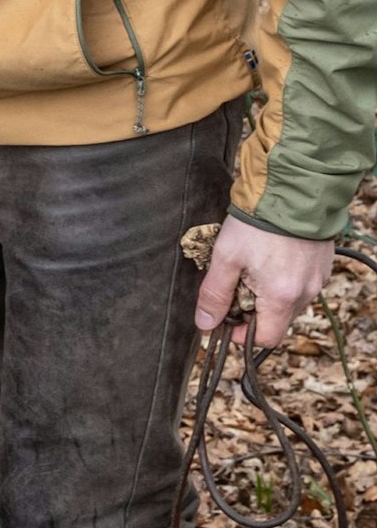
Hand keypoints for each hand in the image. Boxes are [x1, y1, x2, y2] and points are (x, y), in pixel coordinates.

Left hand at [194, 214, 336, 351]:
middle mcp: (306, 293)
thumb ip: (215, 294)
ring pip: (291, 302)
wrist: (291, 189)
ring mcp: (318, 279)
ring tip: (255, 265)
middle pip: (278, 320)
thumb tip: (205, 324)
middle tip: (238, 283)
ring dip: (271, 294)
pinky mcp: (323, 265)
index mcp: (282, 297)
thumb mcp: (226, 257)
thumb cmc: (257, 223)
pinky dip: (286, 279)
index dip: (243, 334)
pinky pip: (302, 284)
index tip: (228, 317)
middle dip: (255, 310)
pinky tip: (272, 256)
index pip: (267, 338)